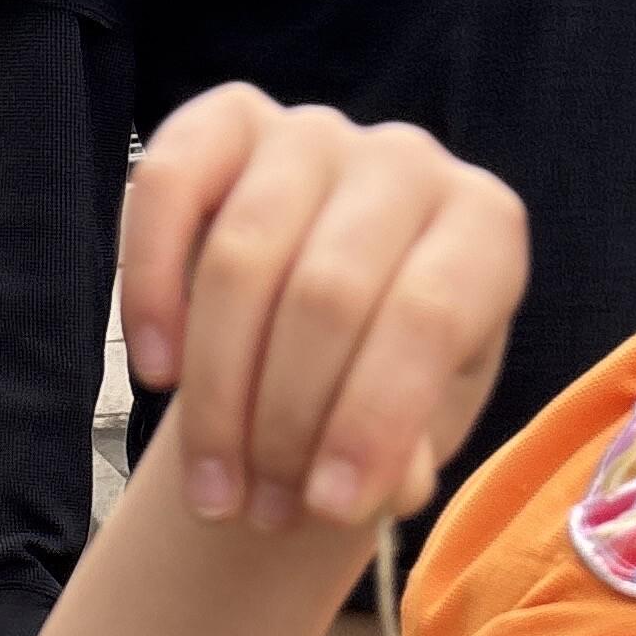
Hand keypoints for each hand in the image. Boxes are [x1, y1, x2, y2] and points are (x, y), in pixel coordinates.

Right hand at [119, 85, 527, 535]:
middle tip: (264, 512)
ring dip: (217, 395)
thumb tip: (377, 485)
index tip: (329, 514)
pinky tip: (156, 372)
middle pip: (326, 295)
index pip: (425, 319)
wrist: (326, 341)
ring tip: (214, 489)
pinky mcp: (227, 121)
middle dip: (285, 426)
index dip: (370, 422)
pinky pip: (167, 184)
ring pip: (243, 258)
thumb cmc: (383, 392)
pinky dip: (151, 287)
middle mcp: (408, 161)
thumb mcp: (418, 437)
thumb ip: (406, 456)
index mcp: (483, 230)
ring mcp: (316, 132)